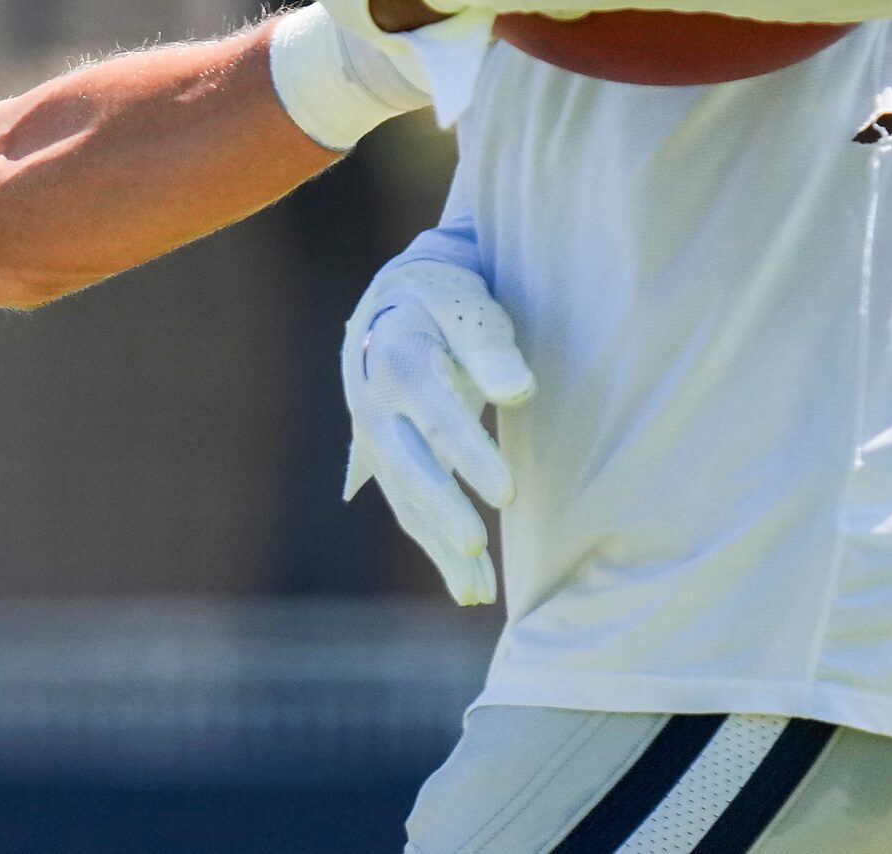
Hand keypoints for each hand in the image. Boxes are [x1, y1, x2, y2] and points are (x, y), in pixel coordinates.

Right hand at [342, 258, 535, 606]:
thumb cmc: (445, 299)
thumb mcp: (467, 305)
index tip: (506, 493)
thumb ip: (490, 346)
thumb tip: (519, 391)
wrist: (394, 301)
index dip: (467, 451)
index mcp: (395, 353)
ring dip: (437, 544)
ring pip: (401, 495)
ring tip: (478, 592)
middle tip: (476, 546)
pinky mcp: (382, 460)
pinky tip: (471, 587)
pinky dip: (435, 547)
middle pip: (404, 461)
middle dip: (439, 507)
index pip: (432, 409)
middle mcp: (373, 399)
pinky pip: (404, 508)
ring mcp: (372, 434)